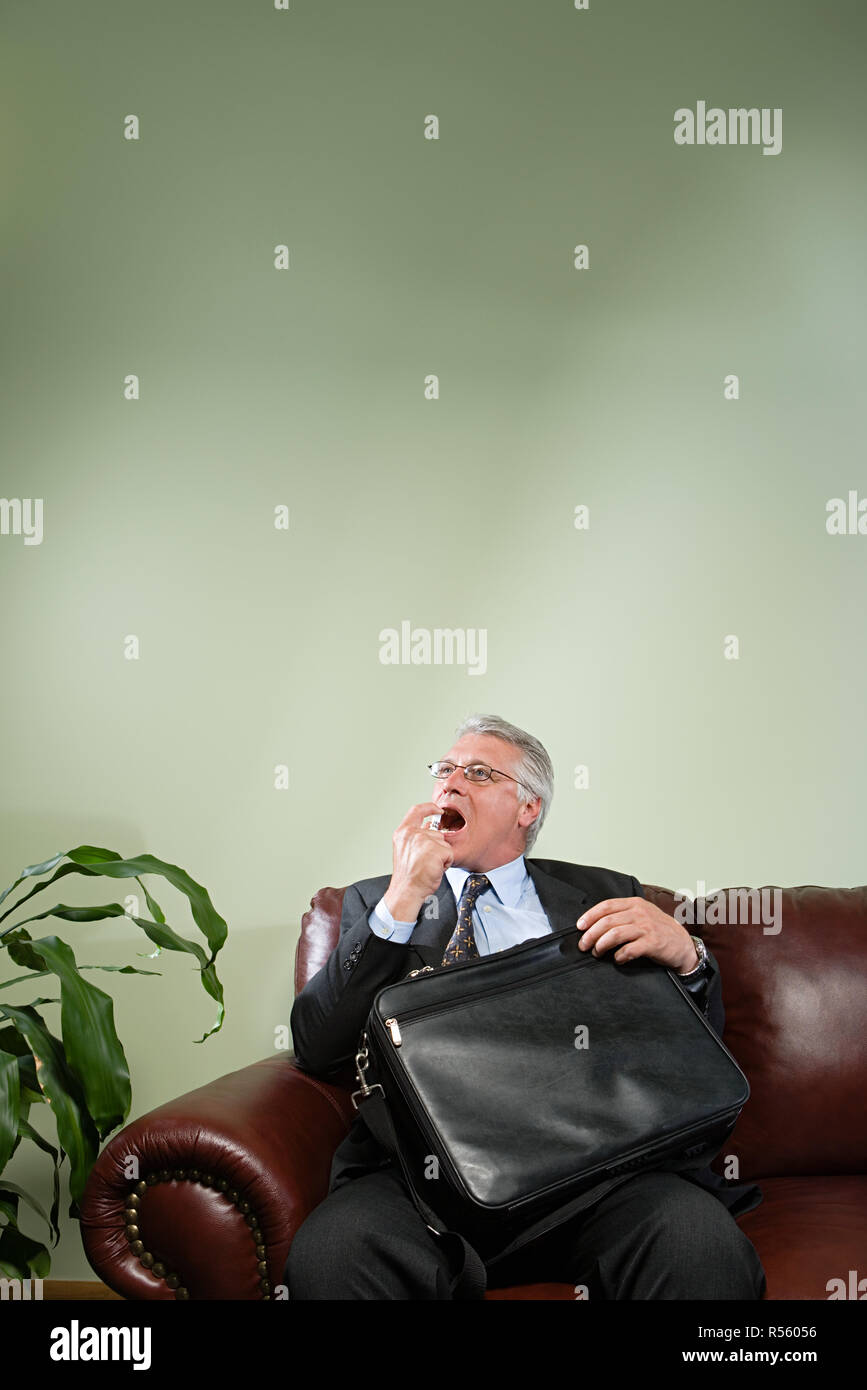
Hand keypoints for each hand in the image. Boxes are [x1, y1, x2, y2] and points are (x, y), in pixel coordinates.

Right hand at [383, 802, 453, 922]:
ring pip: (444, 844)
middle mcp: (412, 834)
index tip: (437, 809)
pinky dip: (446, 863)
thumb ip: (415, 837)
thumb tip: (429, 827)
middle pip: (436, 833)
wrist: (407, 891)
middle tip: (426, 862)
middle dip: (437, 847)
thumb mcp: (405, 850)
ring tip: (429, 866)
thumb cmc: (408, 876)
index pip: (416, 811)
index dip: (429, 808)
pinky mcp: (436, 850)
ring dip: (441, 856)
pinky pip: (449, 854)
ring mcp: (424, 841)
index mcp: (403, 833)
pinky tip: (435, 869)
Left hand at [576, 897, 698, 972]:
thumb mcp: (642, 915)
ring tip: (597, 953)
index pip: (606, 906)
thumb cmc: (659, 931)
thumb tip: (595, 924)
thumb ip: (623, 915)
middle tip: (584, 945)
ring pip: (615, 934)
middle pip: (607, 921)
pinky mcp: (652, 943)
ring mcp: (646, 928)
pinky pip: (629, 949)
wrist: (683, 945)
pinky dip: (619, 956)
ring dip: (601, 945)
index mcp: (635, 904)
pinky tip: (617, 959)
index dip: (590, 916)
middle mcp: (640, 913)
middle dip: (591, 934)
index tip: (580, 927)